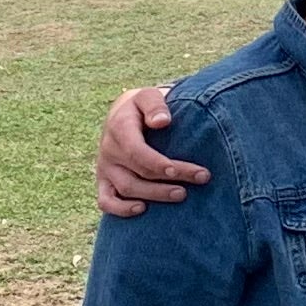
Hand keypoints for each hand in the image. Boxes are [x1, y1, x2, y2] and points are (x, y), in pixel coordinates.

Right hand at [98, 85, 196, 216]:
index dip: (158, 164)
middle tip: (201, 178)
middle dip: (169, 180)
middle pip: (137, 172)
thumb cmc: (144, 106)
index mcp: (119, 128)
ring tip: (182, 194)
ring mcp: (105, 167)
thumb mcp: (149, 96)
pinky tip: (142, 209)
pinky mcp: (104, 181)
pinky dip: (121, 209)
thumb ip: (155, 105)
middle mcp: (109, 149)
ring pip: (125, 188)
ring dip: (154, 195)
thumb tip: (163, 121)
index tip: (180, 170)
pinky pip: (106, 201)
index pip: (137, 151)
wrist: (124, 113)